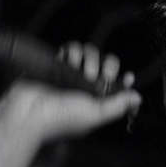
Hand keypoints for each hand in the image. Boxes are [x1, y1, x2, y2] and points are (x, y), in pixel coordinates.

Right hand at [1, 42, 140, 142]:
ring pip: (91, 53)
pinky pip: (72, 48)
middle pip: (107, 64)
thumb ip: (117, 106)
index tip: (128, 76)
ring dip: (88, 58)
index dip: (124, 79)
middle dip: (106, 65)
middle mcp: (87, 87)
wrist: (27, 112)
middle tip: (97, 75)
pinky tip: (68, 62)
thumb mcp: (94, 115)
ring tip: (78, 70)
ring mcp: (72, 74)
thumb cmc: (60, 118)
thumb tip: (137, 98)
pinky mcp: (58, 63)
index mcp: (98, 102)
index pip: (118, 86)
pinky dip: (72, 51)